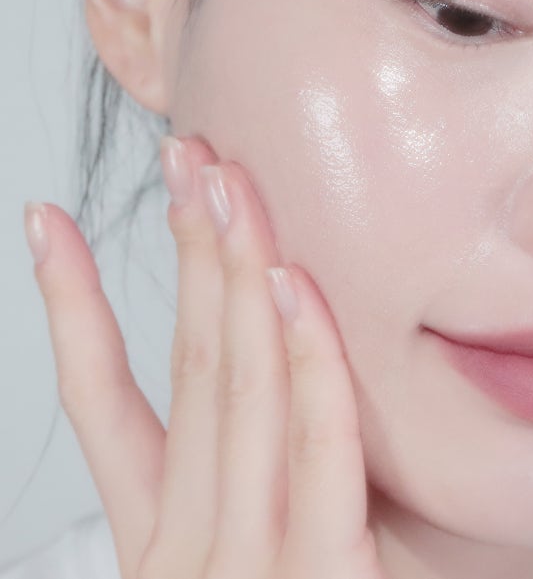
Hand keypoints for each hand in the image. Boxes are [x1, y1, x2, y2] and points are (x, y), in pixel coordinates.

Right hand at [24, 135, 387, 578]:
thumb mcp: (253, 562)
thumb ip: (260, 495)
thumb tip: (266, 383)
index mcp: (161, 541)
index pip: (99, 405)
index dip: (70, 306)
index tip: (48, 222)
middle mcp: (190, 548)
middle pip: (188, 369)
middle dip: (185, 252)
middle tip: (188, 158)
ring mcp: (246, 568)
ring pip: (241, 387)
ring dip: (234, 271)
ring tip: (228, 182)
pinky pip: (320, 449)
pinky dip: (308, 359)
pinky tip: (290, 279)